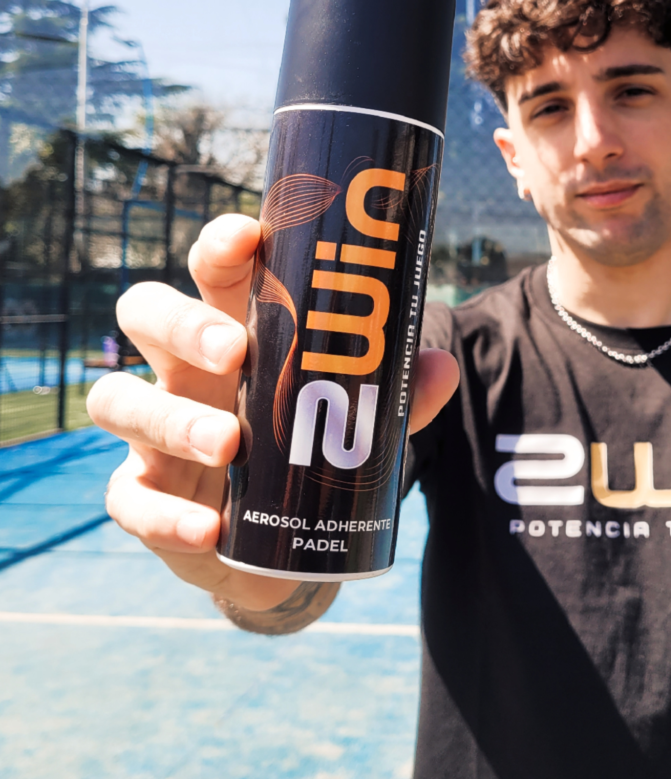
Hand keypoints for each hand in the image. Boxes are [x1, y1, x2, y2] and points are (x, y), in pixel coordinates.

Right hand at [88, 214, 459, 610]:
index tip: (247, 236)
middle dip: (183, 323)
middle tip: (235, 350)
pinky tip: (208, 528)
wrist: (273, 542)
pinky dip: (164, 515)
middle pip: (145, 313)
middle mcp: (182, 371)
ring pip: (118, 400)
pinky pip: (129, 500)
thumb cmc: (307, 445)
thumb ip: (396, 393)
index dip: (219, 246)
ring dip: (171, 418)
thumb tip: (444, 366)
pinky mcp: (142, 496)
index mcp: (232, 331)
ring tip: (228, 442)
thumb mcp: (356, 416)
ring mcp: (151, 432)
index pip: (210, 270)